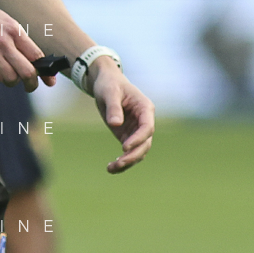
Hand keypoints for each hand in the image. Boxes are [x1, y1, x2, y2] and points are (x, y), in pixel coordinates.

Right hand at [0, 0, 52, 91]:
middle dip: (31, 83)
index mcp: (13, 29)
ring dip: (11, 81)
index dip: (44, 71)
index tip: (48, 80)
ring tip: (6, 76)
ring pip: (10, 78)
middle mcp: (4, 40)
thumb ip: (17, 38)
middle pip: (27, 71)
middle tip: (29, 86)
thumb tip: (34, 59)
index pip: (36, 55)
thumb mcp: (2, 20)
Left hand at [87, 57, 154, 173]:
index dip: (138, 139)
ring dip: (127, 162)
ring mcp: (136, 130)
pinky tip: (111, 168)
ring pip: (138, 152)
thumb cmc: (109, 84)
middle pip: (145, 143)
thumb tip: (115, 124)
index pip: (147, 127)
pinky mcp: (128, 136)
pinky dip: (122, 161)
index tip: (124, 147)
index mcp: (145, 108)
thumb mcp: (109, 92)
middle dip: (133, 155)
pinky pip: (128, 152)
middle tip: (118, 163)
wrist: (105, 83)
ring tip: (111, 168)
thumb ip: (113, 107)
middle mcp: (144, 121)